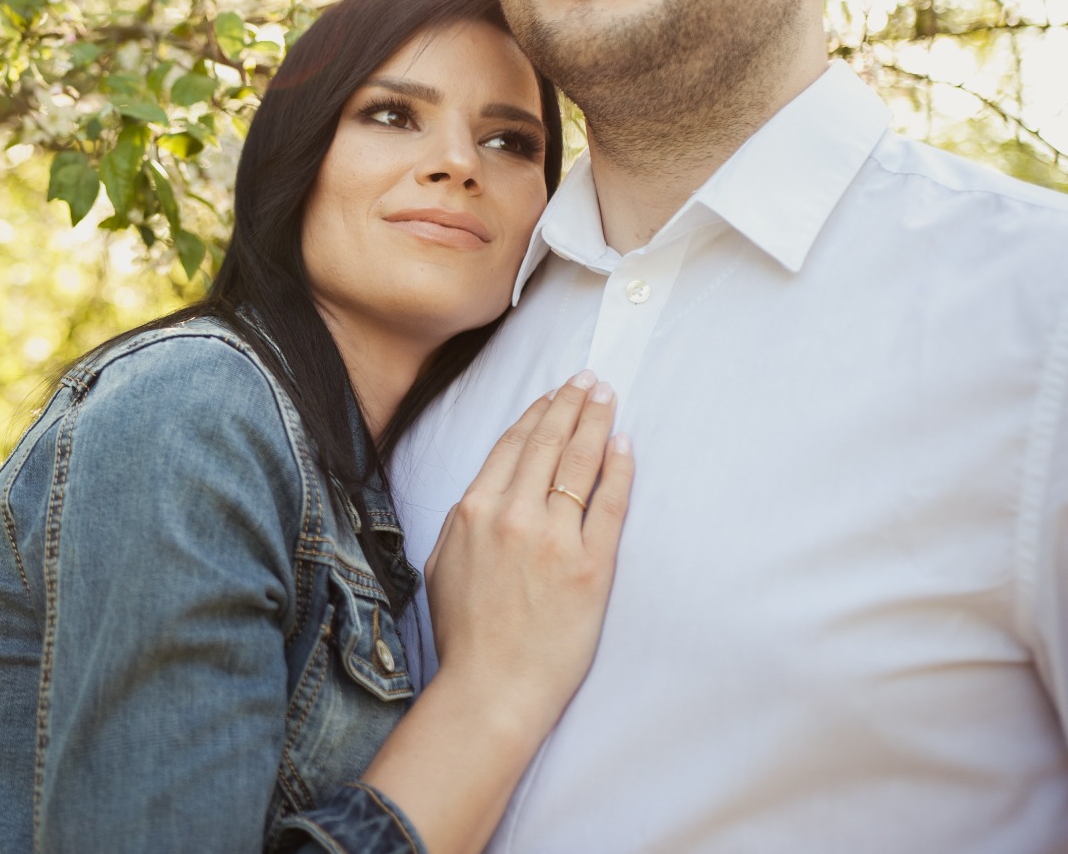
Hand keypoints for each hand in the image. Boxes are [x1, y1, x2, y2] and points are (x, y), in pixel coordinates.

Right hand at [422, 371, 632, 739]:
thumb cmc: (465, 635)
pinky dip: (619, 469)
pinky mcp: (590, 566)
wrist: (490, 688)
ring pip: (579, 462)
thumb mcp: (442, 564)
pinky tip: (625, 445)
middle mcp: (512, 514)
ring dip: (596, 422)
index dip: (537, 414)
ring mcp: (553, 538)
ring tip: (608, 398)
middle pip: (548, 443)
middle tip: (589, 379)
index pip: (512, 446)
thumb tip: (482, 494)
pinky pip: (610, 504)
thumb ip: (462, 522)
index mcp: (473, 511)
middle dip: (571, 403)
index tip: (553, 395)